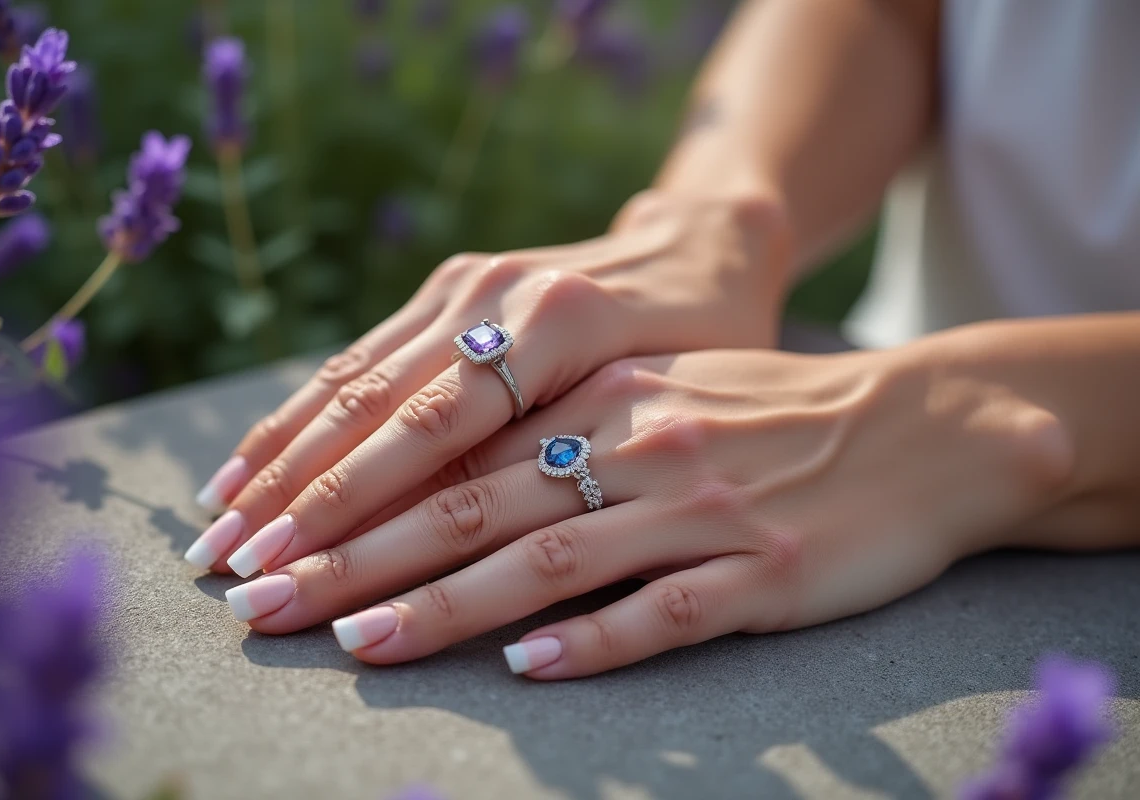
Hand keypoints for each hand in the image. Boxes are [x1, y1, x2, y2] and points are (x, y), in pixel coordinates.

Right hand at [186, 191, 792, 574]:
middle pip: (374, 406)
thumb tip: (474, 536)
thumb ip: (576, 449)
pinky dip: (301, 415)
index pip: (435, 427)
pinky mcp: (448, 285)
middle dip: (293, 493)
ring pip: (350, 378)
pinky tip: (253, 461)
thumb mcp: (677, 398)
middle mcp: (495, 295)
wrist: (704, 242)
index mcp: (558, 324)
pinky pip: (360, 355)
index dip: (354, 500)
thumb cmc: (710, 340)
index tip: (288, 562)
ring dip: (277, 456)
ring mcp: (464, 284)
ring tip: (215, 525)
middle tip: (227, 567)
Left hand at [220, 347, 1064, 677]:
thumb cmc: (771, 413)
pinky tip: (528, 670)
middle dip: (358, 557)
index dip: (354, 497)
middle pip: (475, 506)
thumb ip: (558, 423)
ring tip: (360, 643)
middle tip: (268, 604)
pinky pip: (664, 611)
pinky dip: (592, 641)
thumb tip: (448, 473)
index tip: (271, 542)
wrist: (919, 428)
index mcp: (605, 395)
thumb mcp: (658, 391)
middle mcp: (640, 444)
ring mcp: (702, 511)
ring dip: (446, 604)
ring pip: (549, 561)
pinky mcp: (765, 573)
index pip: (455, 449)